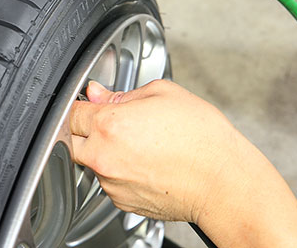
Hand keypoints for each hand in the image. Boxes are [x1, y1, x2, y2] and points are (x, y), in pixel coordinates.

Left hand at [68, 79, 296, 246]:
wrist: (224, 182)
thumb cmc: (203, 138)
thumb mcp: (163, 94)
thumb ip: (121, 94)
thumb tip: (98, 93)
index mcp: (110, 125)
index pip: (72, 112)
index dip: (83, 105)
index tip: (91, 103)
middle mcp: (105, 157)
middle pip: (74, 140)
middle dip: (87, 129)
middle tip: (113, 122)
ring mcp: (113, 183)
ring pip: (91, 163)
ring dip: (104, 151)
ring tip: (138, 143)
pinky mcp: (123, 202)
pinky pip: (109, 182)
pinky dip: (119, 172)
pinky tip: (144, 161)